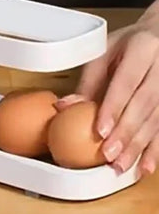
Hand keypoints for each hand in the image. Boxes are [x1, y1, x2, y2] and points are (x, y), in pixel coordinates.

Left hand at [56, 8, 158, 175]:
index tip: (101, 131)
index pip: (126, 83)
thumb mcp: (104, 53)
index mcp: (143, 49)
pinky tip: (145, 168)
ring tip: (121, 166)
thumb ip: (88, 81)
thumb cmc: (127, 45)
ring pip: (156, 120)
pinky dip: (154, 151)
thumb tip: (63, 107)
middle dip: (125, 133)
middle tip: (108, 155)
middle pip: (144, 105)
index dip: (113, 108)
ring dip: (138, 146)